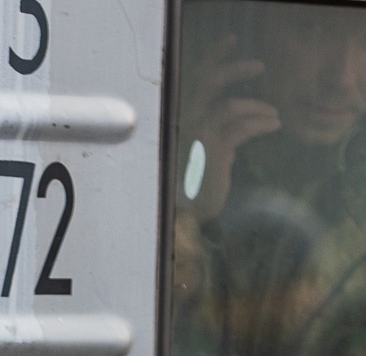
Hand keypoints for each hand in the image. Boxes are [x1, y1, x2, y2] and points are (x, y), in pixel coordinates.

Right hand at [178, 34, 280, 220]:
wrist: (188, 214)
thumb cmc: (194, 188)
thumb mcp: (206, 156)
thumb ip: (216, 138)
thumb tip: (238, 131)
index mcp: (180, 122)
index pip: (194, 82)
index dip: (212, 58)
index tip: (230, 41)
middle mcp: (184, 125)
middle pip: (208, 83)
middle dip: (235, 69)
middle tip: (260, 67)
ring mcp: (196, 137)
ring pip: (230, 106)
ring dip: (258, 107)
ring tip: (275, 115)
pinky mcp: (212, 151)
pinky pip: (241, 128)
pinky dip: (261, 123)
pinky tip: (274, 125)